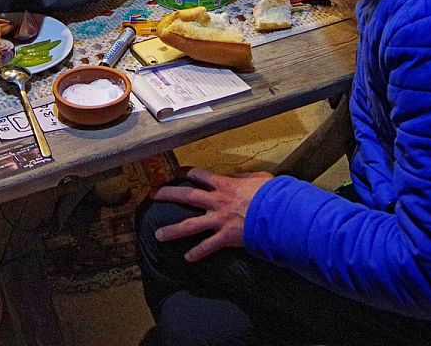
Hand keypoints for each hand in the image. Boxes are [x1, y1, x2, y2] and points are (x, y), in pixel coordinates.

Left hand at [150, 167, 273, 262]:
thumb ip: (248, 177)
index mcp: (225, 185)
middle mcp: (217, 201)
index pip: (200, 175)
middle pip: (187, 196)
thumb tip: (242, 177)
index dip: (188, 173)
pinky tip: (188, 258)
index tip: (178, 173)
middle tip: (152, 194)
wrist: (278, 213)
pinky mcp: (226, 237)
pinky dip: (198, 253)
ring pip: (190, 225)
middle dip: (168, 194)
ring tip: (158, 235)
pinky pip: (208, 246)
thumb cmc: (271, 194)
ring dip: (173, 230)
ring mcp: (219, 220)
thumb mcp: (261, 178)